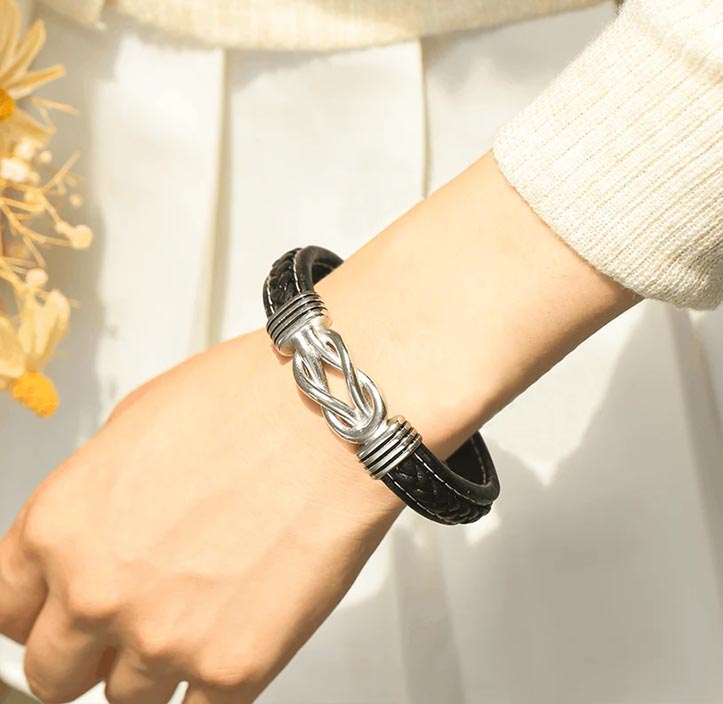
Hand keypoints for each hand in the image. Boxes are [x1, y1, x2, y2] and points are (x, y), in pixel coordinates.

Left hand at [0, 152, 636, 703]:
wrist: (335, 416)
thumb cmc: (252, 402)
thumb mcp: (137, 425)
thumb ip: (96, 501)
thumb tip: (97, 534)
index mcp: (61, 526)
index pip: (7, 609)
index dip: (38, 610)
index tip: (58, 613)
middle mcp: (98, 591)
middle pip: (54, 671)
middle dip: (90, 649)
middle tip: (136, 617)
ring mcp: (164, 638)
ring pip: (127, 698)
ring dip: (158, 663)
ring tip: (204, 609)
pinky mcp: (233, 668)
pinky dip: (214, 679)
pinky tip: (239, 629)